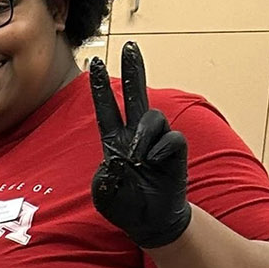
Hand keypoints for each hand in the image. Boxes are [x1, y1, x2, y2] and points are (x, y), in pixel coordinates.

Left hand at [88, 42, 191, 248]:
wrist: (150, 222)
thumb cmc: (125, 205)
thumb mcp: (103, 193)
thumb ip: (104, 176)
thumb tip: (117, 158)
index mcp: (114, 142)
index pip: (106, 109)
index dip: (99, 87)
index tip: (92, 62)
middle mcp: (136, 136)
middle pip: (136, 95)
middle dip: (134, 70)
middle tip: (130, 45)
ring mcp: (157, 142)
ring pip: (152, 117)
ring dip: (142, 135)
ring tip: (137, 159)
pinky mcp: (176, 151)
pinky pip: (171, 138)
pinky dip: (160, 150)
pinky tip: (153, 164)